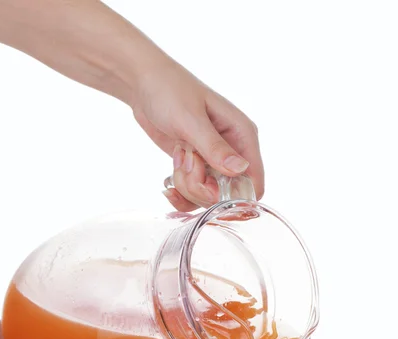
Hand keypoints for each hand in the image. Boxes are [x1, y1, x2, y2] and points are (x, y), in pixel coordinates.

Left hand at [132, 61, 264, 210]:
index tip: (205, 184)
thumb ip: (214, 147)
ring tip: (178, 159)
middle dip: (201, 187)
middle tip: (185, 163)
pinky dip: (180, 192)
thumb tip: (241, 169)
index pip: (253, 180)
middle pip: (227, 194)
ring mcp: (213, 160)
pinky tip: (169, 184)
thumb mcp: (191, 119)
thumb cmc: (170, 91)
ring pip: (208, 195)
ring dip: (187, 186)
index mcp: (242, 134)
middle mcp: (232, 150)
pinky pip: (194, 193)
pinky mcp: (196, 165)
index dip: (231, 194)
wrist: (144, 84)